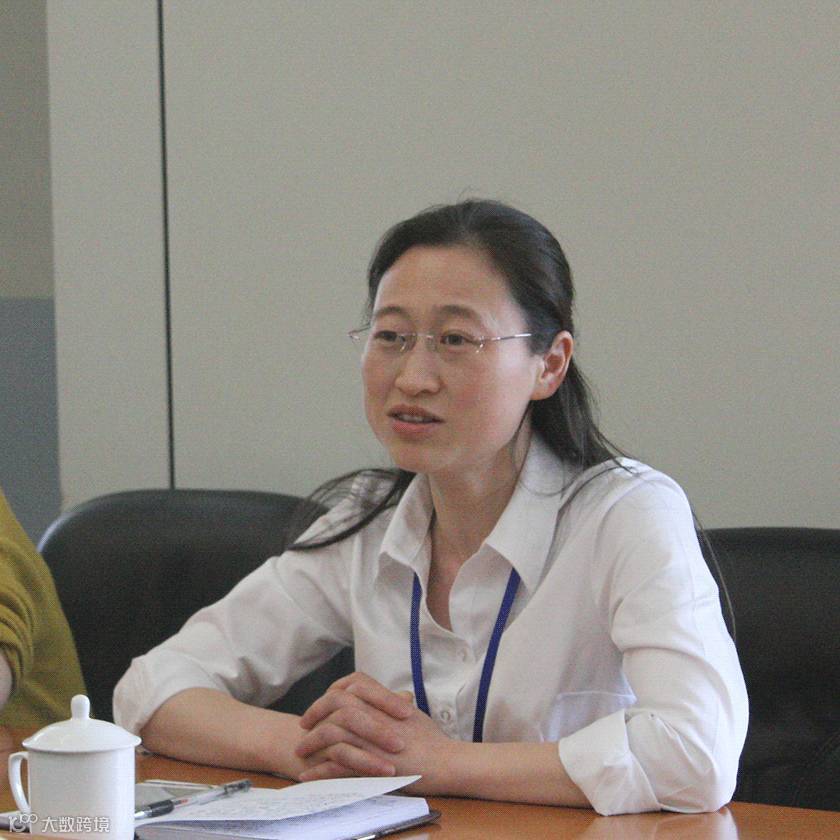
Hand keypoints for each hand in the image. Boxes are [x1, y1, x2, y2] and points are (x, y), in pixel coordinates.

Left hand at [295, 672, 453, 787]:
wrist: (446, 763)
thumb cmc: (434, 741)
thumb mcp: (414, 715)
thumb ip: (398, 705)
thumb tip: (396, 698)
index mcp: (386, 701)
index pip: (354, 682)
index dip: (335, 689)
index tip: (324, 702)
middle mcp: (377, 715)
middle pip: (336, 702)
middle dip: (315, 711)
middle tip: (304, 725)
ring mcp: (373, 739)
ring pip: (331, 732)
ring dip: (311, 742)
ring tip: (301, 752)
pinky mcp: (371, 763)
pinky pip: (337, 765)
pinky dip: (319, 770)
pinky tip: (309, 775)